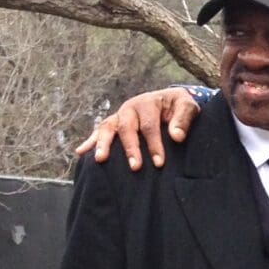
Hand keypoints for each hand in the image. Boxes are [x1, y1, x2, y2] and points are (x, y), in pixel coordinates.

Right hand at [75, 88, 201, 169]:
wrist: (169, 102)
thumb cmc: (179, 107)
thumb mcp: (188, 106)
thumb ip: (184, 118)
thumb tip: (177, 137)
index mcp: (148, 103)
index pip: (149, 125)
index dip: (154, 144)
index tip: (159, 163)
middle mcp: (130, 108)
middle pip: (126, 127)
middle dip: (130, 148)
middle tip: (135, 167)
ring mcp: (119, 116)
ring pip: (107, 128)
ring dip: (103, 144)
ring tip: (100, 159)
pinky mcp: (114, 124)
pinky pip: (99, 132)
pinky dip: (90, 141)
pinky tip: (80, 153)